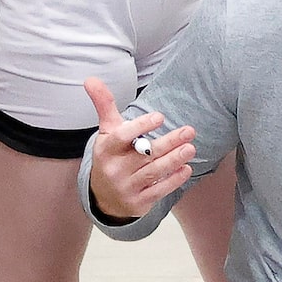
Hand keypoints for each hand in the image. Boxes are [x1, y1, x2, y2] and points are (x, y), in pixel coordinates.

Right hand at [84, 76, 192, 219]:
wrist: (103, 196)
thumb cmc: (110, 156)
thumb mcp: (106, 131)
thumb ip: (104, 105)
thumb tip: (91, 79)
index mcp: (106, 149)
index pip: (122, 137)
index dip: (140, 126)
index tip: (160, 117)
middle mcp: (115, 169)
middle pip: (144, 154)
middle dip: (168, 143)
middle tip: (189, 131)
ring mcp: (126, 187)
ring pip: (154, 172)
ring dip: (174, 160)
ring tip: (190, 148)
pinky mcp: (138, 202)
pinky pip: (158, 191)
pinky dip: (173, 180)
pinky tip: (186, 169)